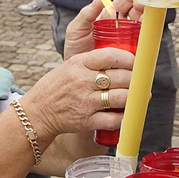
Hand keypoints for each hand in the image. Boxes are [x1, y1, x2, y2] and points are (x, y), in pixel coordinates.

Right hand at [18, 47, 134, 141]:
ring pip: (121, 97)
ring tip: (141, 96)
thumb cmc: (56, 88)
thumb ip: (93, 62)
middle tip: (142, 81)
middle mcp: (83, 81)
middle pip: (121, 77)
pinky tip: (128, 114)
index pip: (111, 56)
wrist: (37, 113)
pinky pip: (114, 120)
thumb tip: (122, 59)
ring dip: (135, 98)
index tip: (136, 62)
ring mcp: (86, 102)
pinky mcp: (87, 121)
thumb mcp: (70, 66)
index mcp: (79, 63)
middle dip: (137, 79)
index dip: (129, 59)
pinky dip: (125, 117)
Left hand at [61, 0, 141, 58]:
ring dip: (145, 16)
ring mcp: (127, 41)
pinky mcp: (132, 54)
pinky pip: (142, 44)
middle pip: (134, 12)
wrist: (77, 76)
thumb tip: (98, 0)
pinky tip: (149, 28)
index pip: (121, 3)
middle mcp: (120, 28)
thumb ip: (85, 15)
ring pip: (141, 25)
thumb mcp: (75, 31)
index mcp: (107, 19)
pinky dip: (148, 36)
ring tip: (146, 9)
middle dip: (140, 3)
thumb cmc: (76, 51)